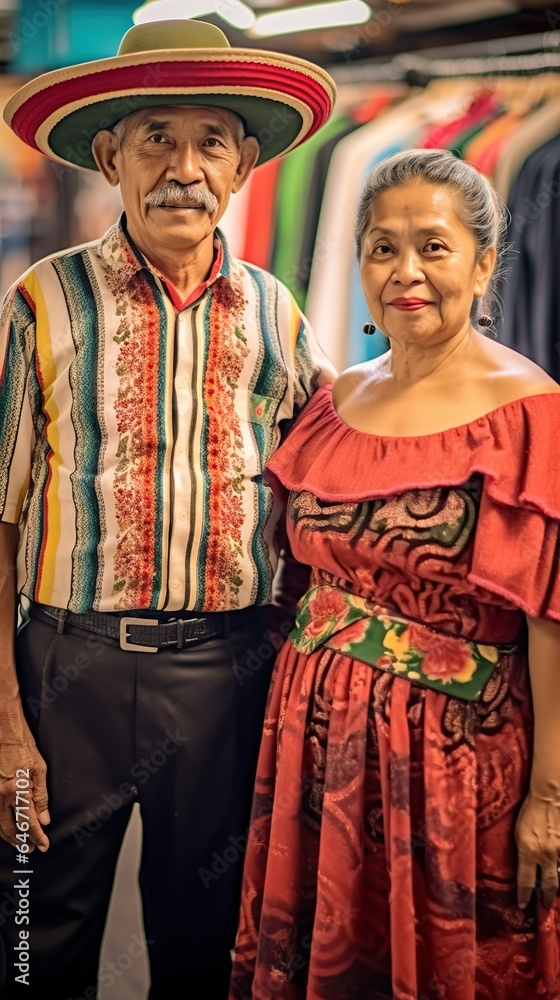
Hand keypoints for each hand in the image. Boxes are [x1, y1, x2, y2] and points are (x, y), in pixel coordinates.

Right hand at [0, 713, 49, 852]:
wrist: (3, 732)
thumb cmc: (23, 747)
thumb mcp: (39, 770)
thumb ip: (41, 797)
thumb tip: (44, 819)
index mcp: (17, 790)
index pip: (29, 822)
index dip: (37, 836)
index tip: (44, 846)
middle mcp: (1, 796)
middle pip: (11, 829)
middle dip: (22, 841)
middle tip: (32, 849)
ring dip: (9, 837)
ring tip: (20, 843)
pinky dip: (0, 825)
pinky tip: (6, 828)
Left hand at [515, 791, 559, 909]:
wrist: (549, 797)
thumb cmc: (530, 812)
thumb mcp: (519, 834)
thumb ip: (524, 853)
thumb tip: (528, 868)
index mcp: (528, 851)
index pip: (525, 881)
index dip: (524, 896)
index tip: (522, 905)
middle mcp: (546, 855)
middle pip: (548, 886)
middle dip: (546, 899)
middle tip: (544, 906)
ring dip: (557, 885)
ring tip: (554, 891)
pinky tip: (558, 869)